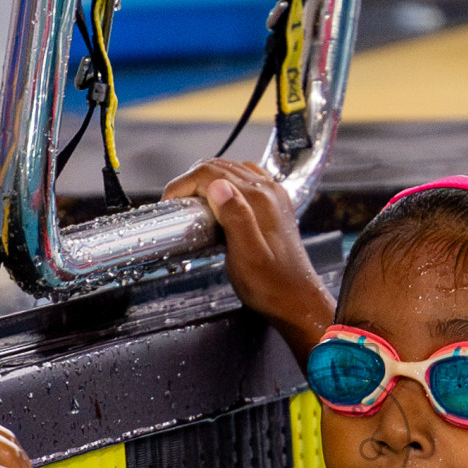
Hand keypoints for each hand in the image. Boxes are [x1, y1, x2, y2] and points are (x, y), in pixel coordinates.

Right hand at [163, 159, 334, 364]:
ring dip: (208, 179)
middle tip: (176, 203)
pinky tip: (219, 200)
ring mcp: (274, 196)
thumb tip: (218, 186)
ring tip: (192, 202)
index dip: (184, 183)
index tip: (170, 201)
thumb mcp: (247, 257)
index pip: (211, 173)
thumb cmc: (272, 286)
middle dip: (192, 180)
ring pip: (232, 170)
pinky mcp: (275, 205)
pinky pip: (246, 180)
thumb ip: (235, 218)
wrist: (297, 300)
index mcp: (259, 201)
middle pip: (220, 166)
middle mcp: (269, 192)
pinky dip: (226, 183)